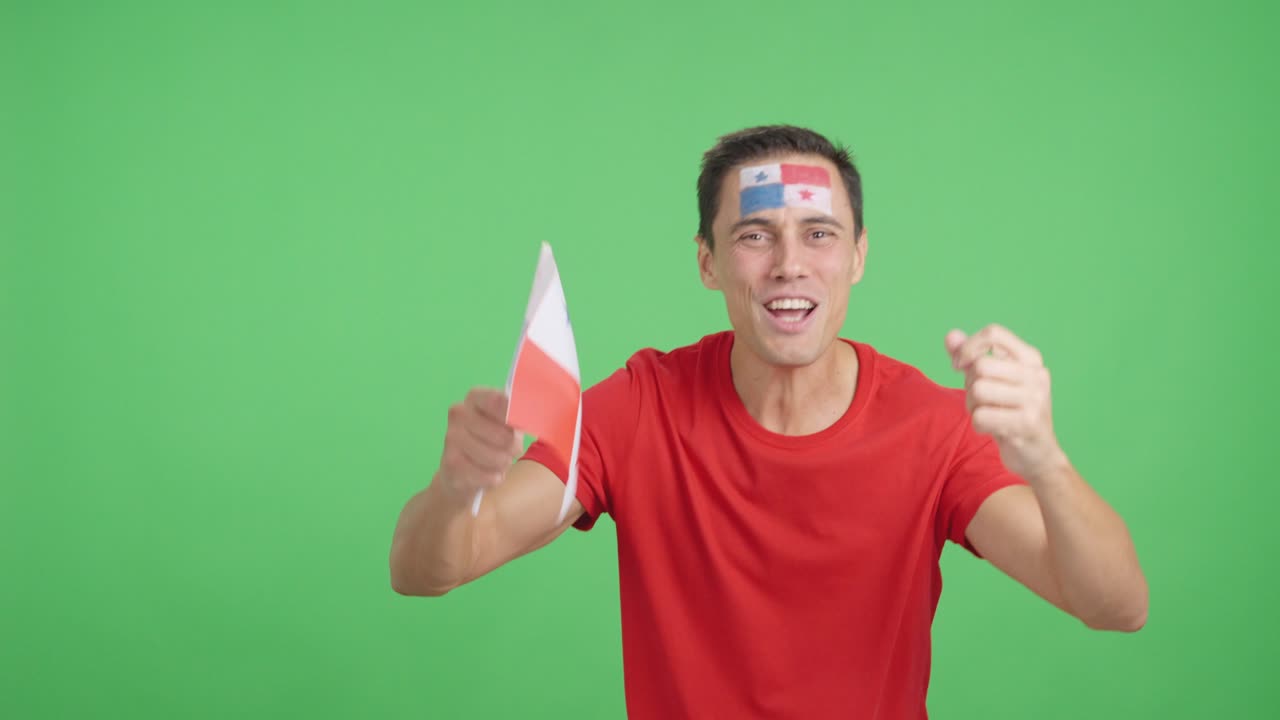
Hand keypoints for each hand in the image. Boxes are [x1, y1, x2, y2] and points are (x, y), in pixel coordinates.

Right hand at [437, 388, 523, 500]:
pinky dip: (494, 478)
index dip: (513, 416)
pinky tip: (487, 473)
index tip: (518, 426)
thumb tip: (530, 417)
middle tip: (511, 450)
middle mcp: (459, 413)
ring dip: (503, 464)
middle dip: (513, 448)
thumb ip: (516, 417)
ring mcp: (452, 438)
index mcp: (475, 397)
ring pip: (496, 458)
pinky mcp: (451, 464)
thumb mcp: (507, 425)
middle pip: (503, 436)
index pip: (498, 401)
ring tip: (498, 462)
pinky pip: (488, 476)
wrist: (460, 471)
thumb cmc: (491, 441)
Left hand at [945, 324, 1065, 479]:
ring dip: (973, 407)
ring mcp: (1035, 399)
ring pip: (978, 390)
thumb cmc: (1009, 412)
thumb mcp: (992, 380)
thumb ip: (970, 357)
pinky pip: (981, 417)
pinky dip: (979, 425)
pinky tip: (993, 429)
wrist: (1038, 454)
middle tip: (980, 400)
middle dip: (970, 385)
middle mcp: (1037, 374)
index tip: (959, 365)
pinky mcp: (1027, 423)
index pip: (993, 333)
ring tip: (988, 414)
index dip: (968, 347)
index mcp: (1031, 358)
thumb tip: (950, 336)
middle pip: (980, 366)